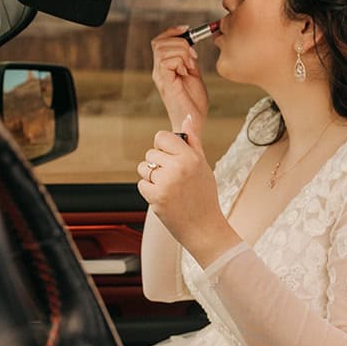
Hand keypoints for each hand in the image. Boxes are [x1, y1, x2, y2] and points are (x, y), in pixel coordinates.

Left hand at [136, 116, 237, 265]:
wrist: (205, 227)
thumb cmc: (204, 196)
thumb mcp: (202, 165)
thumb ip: (193, 141)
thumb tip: (188, 118)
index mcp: (190, 156)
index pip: (162, 136)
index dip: (163, 147)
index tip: (171, 159)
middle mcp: (178, 167)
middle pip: (150, 153)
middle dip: (158, 165)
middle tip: (173, 179)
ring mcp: (166, 182)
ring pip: (143, 168)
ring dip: (151, 178)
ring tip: (169, 188)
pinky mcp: (155, 197)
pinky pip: (141, 184)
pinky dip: (149, 191)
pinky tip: (164, 198)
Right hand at [151, 25, 209, 133]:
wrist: (193, 121)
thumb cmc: (194, 103)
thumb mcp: (194, 74)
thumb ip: (189, 60)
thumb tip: (189, 44)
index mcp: (165, 67)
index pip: (160, 41)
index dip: (172, 32)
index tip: (187, 30)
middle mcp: (159, 70)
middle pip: (160, 42)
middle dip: (180, 43)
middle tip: (193, 57)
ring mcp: (160, 75)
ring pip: (163, 48)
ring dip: (181, 52)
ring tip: (190, 66)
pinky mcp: (165, 81)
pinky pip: (166, 60)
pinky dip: (179, 60)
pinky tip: (186, 71)